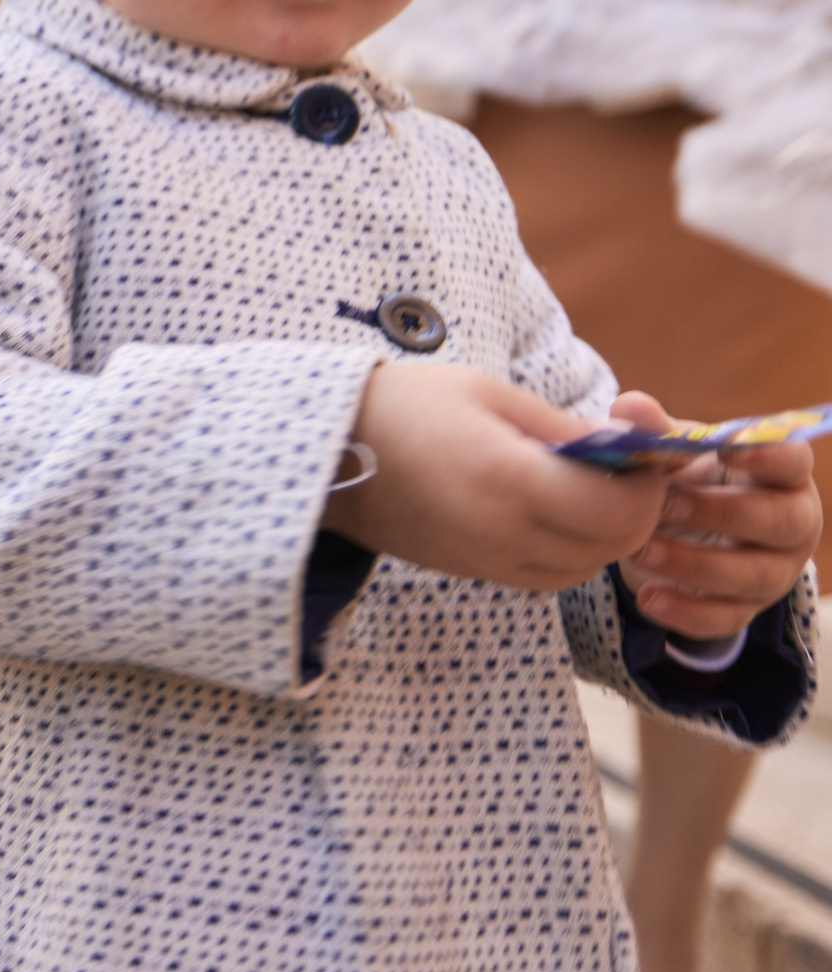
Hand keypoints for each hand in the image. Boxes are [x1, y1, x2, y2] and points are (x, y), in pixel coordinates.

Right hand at [323, 363, 677, 590]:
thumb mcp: (489, 394)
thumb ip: (564, 426)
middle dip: (635, 513)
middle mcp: (501, 532)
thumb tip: (628, 444)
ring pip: (580, 570)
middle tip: (627, 474)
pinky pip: (542, 577)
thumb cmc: (405, 406)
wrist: (324, 451)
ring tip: (589, 493)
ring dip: (603, 538)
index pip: (618, 511)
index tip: (643, 456)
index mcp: (510, 479)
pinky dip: (566, 554)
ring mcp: (483, 559)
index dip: (647, 488)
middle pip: (609, 548)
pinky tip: (550, 515)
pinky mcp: (467, 571)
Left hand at [609, 392, 821, 640]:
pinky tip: (648, 597)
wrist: (678, 531)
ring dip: (694, 564)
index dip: (766, 454)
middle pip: (778, 521)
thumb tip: (631, 407)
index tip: (727, 446)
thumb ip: (656, 431)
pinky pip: (726, 618)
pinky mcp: (745, 608)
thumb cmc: (690, 478)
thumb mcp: (675, 452)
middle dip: (719, 513)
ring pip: (752, 574)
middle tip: (663, 503)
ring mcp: (774, 570)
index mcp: (781, 473)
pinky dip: (686, 611)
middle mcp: (792, 522)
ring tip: (640, 549)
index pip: (793, 460)